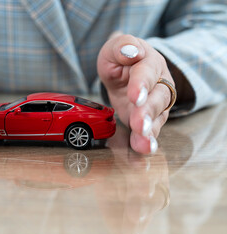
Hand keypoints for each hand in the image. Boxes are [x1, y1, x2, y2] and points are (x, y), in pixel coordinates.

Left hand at [97, 34, 174, 153]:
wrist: (124, 71)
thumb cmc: (120, 58)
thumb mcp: (115, 48)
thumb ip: (122, 46)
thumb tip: (131, 50)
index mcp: (149, 62)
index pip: (146, 73)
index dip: (141, 84)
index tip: (135, 96)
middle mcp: (159, 82)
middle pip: (157, 97)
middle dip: (147, 112)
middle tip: (139, 124)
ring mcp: (157, 101)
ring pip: (157, 116)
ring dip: (149, 129)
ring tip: (142, 141)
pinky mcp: (151, 117)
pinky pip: (152, 129)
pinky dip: (148, 140)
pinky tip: (144, 148)